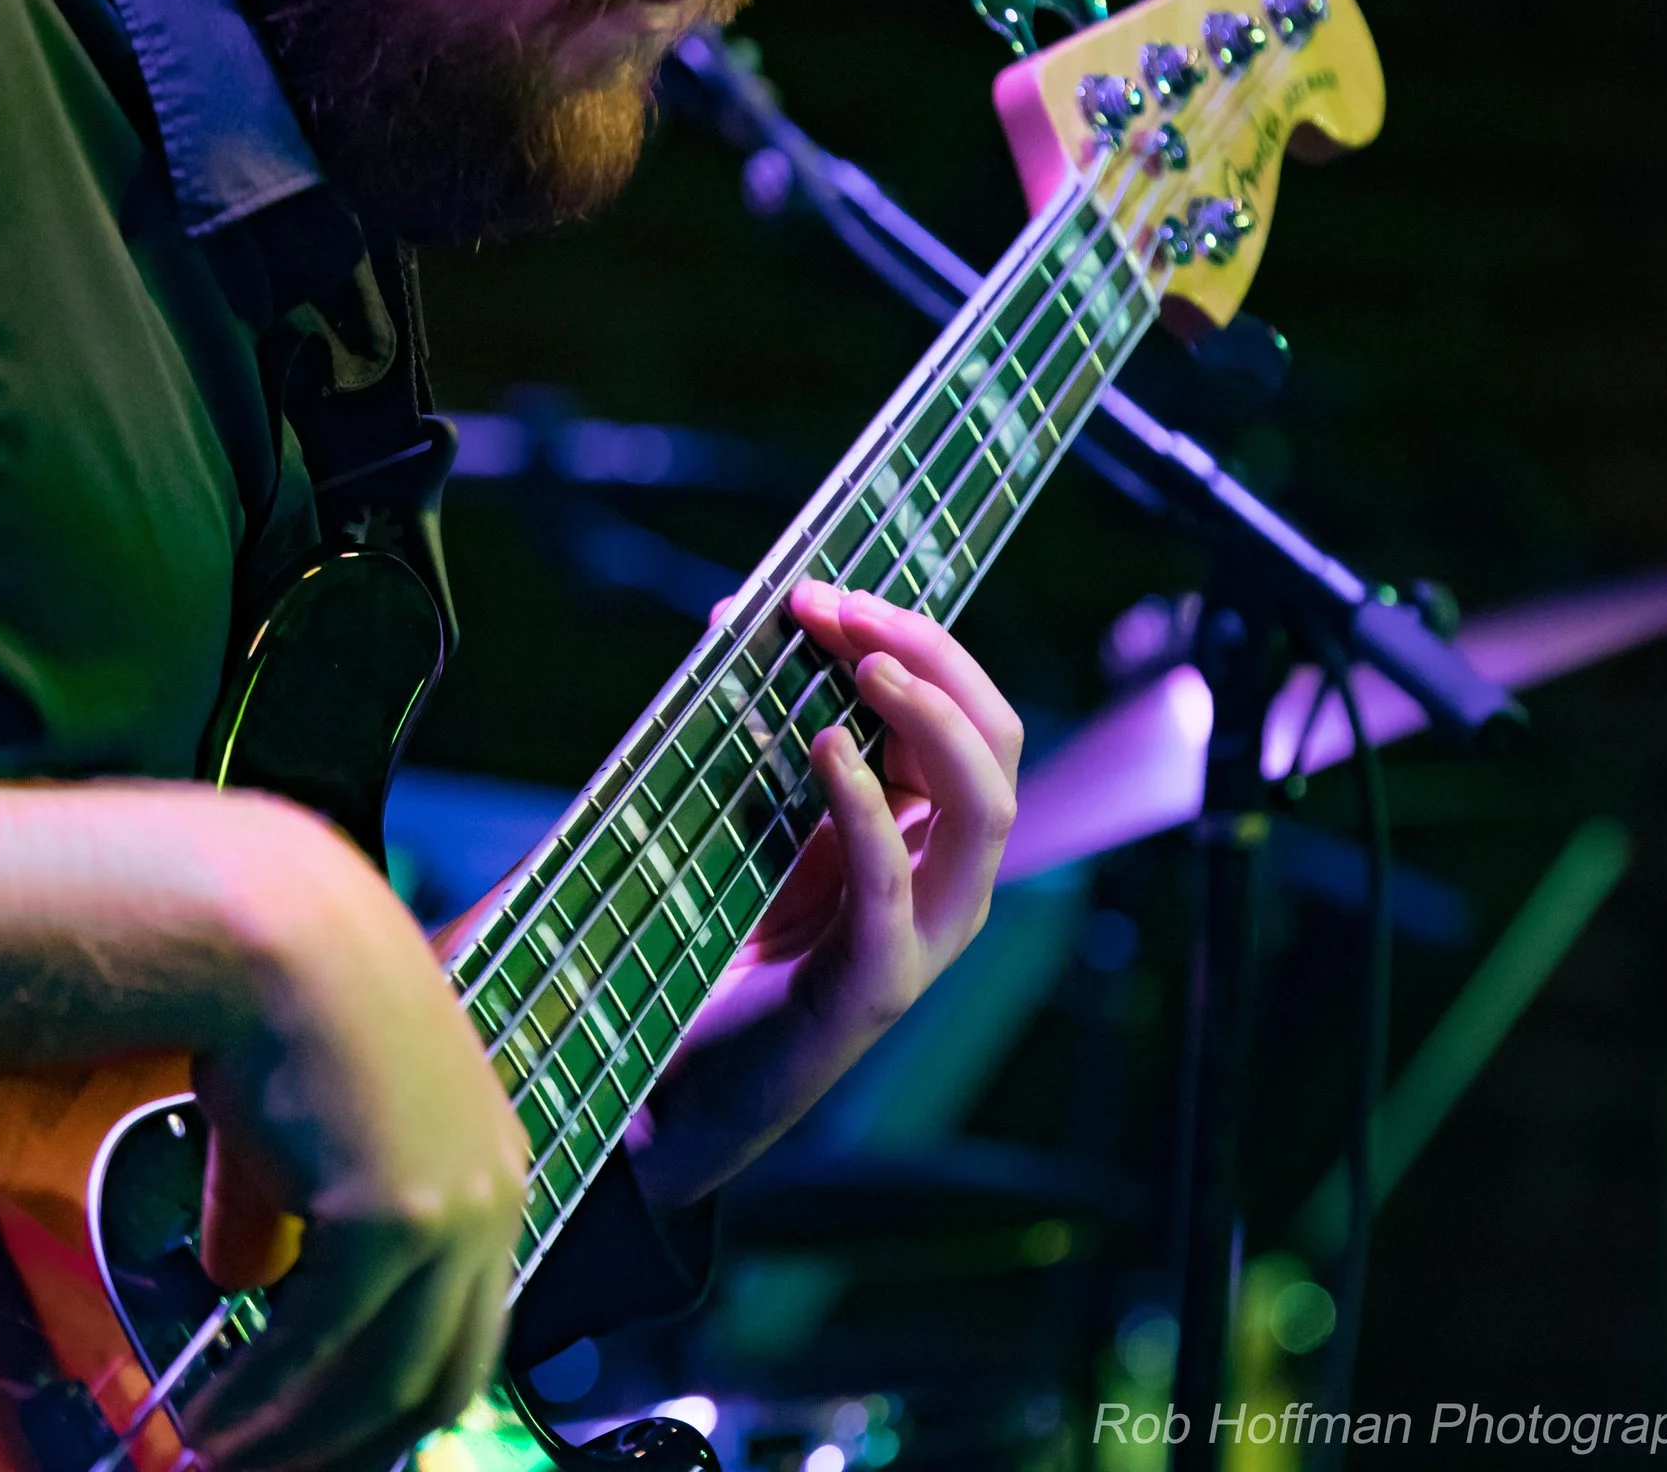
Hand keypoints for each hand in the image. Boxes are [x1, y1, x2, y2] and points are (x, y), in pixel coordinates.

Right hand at [187, 810, 527, 1471]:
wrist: (274, 935)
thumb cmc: (281, 1004)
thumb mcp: (302, 1124)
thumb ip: (285, 1208)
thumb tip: (243, 1280)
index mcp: (489, 1169)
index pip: (464, 1325)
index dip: (391, 1398)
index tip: (323, 1437)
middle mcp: (493, 1198)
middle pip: (441, 1378)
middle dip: (353, 1445)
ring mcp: (452, 1213)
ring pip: (384, 1382)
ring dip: (297, 1441)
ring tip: (218, 1460)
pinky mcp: (391, 1222)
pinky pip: (324, 1351)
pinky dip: (266, 1403)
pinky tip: (211, 1423)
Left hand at [624, 579, 1020, 1210]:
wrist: (670, 1080)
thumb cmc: (715, 941)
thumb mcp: (749, 817)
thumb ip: (757, 729)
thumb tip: (737, 613)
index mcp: (927, 829)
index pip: (965, 709)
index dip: (908, 634)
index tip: (819, 586)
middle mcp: (947, 878)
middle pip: (997, 741)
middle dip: (931, 655)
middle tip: (843, 609)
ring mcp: (923, 935)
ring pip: (988, 809)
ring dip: (933, 720)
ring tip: (864, 664)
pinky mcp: (874, 986)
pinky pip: (896, 888)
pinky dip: (869, 810)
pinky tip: (826, 751)